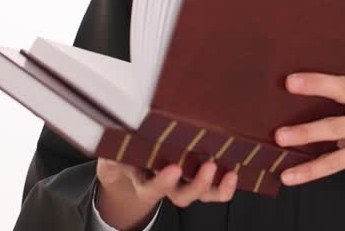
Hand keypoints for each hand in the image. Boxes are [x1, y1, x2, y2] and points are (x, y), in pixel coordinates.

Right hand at [94, 157, 236, 229]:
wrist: (125, 165)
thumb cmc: (121, 156)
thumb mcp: (111, 155)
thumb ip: (111, 155)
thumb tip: (110, 149)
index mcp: (142, 180)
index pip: (151, 186)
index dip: (163, 182)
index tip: (174, 169)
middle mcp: (164, 186)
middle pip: (180, 195)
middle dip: (196, 185)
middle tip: (208, 167)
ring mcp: (181, 184)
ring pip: (199, 194)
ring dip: (215, 188)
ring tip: (228, 174)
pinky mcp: (195, 177)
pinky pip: (212, 190)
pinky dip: (224, 187)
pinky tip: (234, 174)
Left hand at [273, 71, 344, 206]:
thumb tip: (295, 101)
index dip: (320, 69)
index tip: (295, 66)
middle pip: (344, 89)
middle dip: (315, 84)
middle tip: (288, 83)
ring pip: (335, 126)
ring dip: (305, 132)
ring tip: (280, 137)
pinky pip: (336, 160)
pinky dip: (311, 168)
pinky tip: (292, 175)